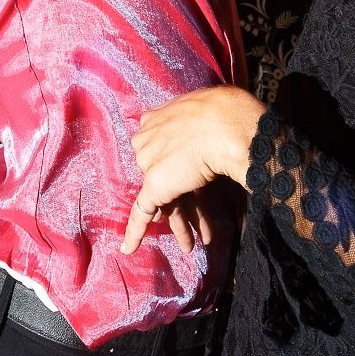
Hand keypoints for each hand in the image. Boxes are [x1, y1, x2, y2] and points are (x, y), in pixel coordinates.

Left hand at [122, 84, 261, 253]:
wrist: (227, 126)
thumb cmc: (225, 113)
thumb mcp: (206, 106)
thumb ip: (197, 118)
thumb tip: (210, 124)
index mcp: (155, 119)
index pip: (163, 150)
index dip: (177, 168)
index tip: (188, 177)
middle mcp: (147, 141)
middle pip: (165, 175)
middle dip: (182, 198)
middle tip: (197, 217)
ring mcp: (149, 163)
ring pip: (163, 199)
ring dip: (178, 223)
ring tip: (189, 244)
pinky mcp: (155, 185)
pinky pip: (141, 212)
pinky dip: (134, 232)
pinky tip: (128, 249)